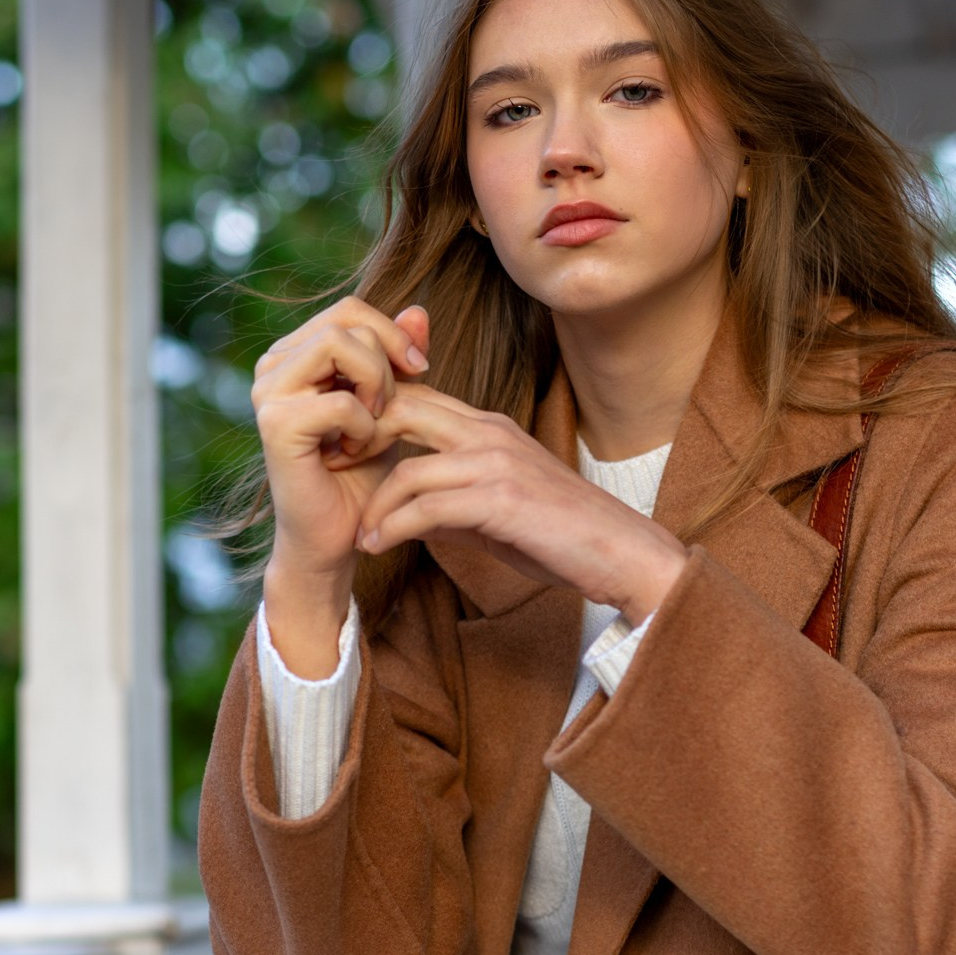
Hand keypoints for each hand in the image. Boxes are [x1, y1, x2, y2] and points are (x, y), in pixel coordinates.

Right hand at [249, 298, 430, 674]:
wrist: (338, 534)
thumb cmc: (363, 472)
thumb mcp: (392, 404)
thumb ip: (399, 356)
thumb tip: (419, 310)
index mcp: (293, 354)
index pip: (350, 310)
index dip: (393, 334)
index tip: (418, 373)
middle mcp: (272, 366)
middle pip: (347, 320)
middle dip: (387, 361)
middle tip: (391, 409)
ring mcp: (267, 393)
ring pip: (339, 344)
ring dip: (375, 386)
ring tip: (374, 426)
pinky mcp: (276, 425)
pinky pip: (340, 401)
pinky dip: (364, 426)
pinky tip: (355, 452)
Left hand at [352, 383, 690, 623]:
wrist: (621, 554)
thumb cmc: (562, 537)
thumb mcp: (496, 513)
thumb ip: (451, 506)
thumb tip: (407, 519)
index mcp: (489, 428)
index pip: (417, 400)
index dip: (373, 420)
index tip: (345, 456)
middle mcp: (489, 433)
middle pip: (404, 411)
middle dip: (359, 441)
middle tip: (334, 476)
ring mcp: (497, 462)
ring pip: (409, 466)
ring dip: (375, 503)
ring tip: (360, 534)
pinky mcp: (501, 498)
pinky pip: (428, 506)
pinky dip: (394, 528)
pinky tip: (378, 546)